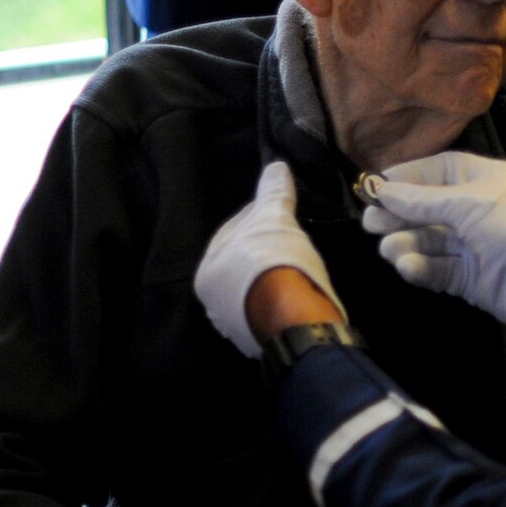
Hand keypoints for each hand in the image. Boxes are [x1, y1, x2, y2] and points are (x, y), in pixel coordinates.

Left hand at [195, 161, 343, 355]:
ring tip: (297, 263)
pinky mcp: (261, 340)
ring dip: (272, 277)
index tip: (280, 213)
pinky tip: (298, 289)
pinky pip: (270, 311)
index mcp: (207, 270)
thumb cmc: (273, 259)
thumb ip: (273, 192)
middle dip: (263, 250)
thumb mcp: (275, 218)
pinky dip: (282, 298)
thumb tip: (276, 166)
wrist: (294, 315)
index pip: (233, 234)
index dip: (258, 219)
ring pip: (255, 290)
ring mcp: (236, 325)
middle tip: (289, 237)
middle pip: (243, 264)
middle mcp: (214, 301)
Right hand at [360, 152, 505, 324]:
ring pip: (430, 241)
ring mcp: (473, 244)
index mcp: (487, 180)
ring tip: (387, 249)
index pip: (441, 170)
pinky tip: (407, 266)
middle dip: (399, 215)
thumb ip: (422, 200)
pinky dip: (421, 267)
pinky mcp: (469, 276)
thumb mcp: (466, 203)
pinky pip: (438, 268)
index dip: (409, 176)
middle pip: (429, 208)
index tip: (379, 184)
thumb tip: (385, 191)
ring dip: (406, 243)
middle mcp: (479, 209)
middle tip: (370, 222)